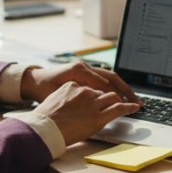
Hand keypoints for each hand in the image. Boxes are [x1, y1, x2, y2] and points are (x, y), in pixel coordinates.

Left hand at [20, 62, 141, 106]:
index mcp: (79, 70)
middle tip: (137, 101)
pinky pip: (104, 78)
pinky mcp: (86, 72)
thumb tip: (95, 101)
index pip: (103, 83)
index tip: (126, 105)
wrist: (34, 80)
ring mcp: (86, 68)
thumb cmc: (43, 89)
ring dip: (122, 88)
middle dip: (125, 90)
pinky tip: (121, 96)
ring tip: (133, 99)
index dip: (116, 95)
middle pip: (111, 77)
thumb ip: (76, 95)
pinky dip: (114, 87)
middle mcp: (85, 66)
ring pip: (110, 76)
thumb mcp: (58, 93)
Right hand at [31, 82, 140, 145]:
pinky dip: (129, 107)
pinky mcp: (99, 116)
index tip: (101, 97)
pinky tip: (135, 107)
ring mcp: (92, 103)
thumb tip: (69, 105)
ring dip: (122, 99)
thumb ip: (64, 98)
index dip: (97, 92)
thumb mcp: (52, 101)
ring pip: (112, 96)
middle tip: (119, 99)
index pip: (90, 86)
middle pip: (103, 90)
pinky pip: (119, 108)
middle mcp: (84, 91)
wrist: (43, 129)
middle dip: (112, 94)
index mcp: (72, 85)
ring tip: (129, 102)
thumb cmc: (44, 119)